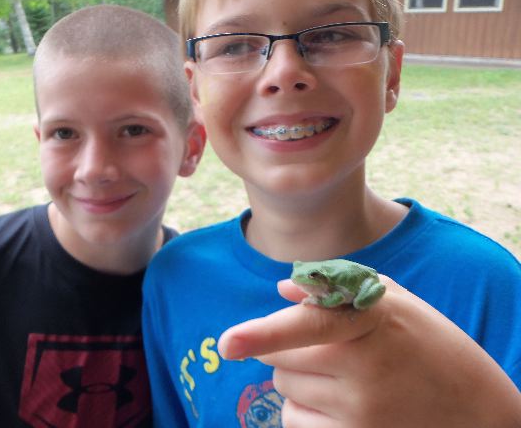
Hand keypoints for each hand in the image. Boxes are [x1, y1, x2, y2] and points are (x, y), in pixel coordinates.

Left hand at [218, 276, 520, 427]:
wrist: (476, 407)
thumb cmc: (428, 344)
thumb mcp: (393, 302)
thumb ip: (335, 290)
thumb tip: (283, 290)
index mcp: (372, 320)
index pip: (310, 325)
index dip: (265, 334)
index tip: (228, 344)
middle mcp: (365, 368)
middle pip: (281, 360)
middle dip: (289, 352)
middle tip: (329, 351)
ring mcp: (361, 411)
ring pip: (286, 391)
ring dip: (299, 383)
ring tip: (344, 379)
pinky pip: (295, 422)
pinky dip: (305, 412)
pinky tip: (340, 405)